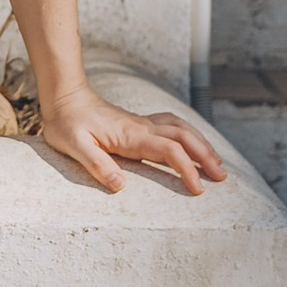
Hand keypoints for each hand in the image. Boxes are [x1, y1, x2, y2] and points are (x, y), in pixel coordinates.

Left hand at [37, 86, 228, 199]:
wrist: (65, 97)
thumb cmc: (66, 123)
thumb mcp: (74, 146)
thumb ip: (97, 164)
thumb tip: (120, 186)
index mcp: (130, 135)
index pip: (169, 151)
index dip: (187, 169)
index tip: (198, 188)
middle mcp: (142, 127)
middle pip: (184, 137)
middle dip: (206, 155)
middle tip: (222, 177)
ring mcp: (142, 123)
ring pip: (182, 128)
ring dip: (202, 143)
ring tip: (217, 162)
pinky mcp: (139, 124)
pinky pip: (172, 125)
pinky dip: (190, 134)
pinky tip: (195, 142)